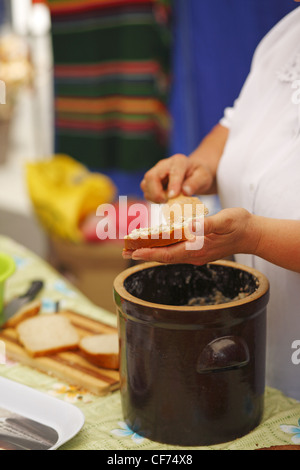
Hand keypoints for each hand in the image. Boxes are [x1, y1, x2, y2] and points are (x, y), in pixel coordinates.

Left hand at [123, 208, 260, 264]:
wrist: (252, 234)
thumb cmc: (239, 225)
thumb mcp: (225, 220)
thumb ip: (207, 224)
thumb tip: (190, 228)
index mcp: (197, 248)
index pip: (168, 253)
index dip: (150, 253)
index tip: (133, 253)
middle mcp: (194, 255)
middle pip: (164, 257)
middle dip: (144, 254)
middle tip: (124, 252)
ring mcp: (196, 254)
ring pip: (169, 255)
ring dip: (151, 253)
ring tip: (134, 250)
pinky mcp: (198, 250)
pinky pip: (176, 251)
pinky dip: (163, 249)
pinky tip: (156, 245)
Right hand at [140, 154, 214, 202]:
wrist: (193, 173)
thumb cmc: (199, 175)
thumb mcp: (203, 177)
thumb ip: (195, 183)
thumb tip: (185, 192)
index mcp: (179, 161)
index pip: (173, 172)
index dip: (172, 185)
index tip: (173, 197)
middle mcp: (164, 165)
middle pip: (151, 176)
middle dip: (156, 192)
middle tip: (166, 202)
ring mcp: (156, 172)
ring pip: (145, 184)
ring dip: (152, 196)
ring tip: (165, 202)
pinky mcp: (152, 181)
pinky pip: (146, 190)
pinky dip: (152, 198)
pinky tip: (163, 201)